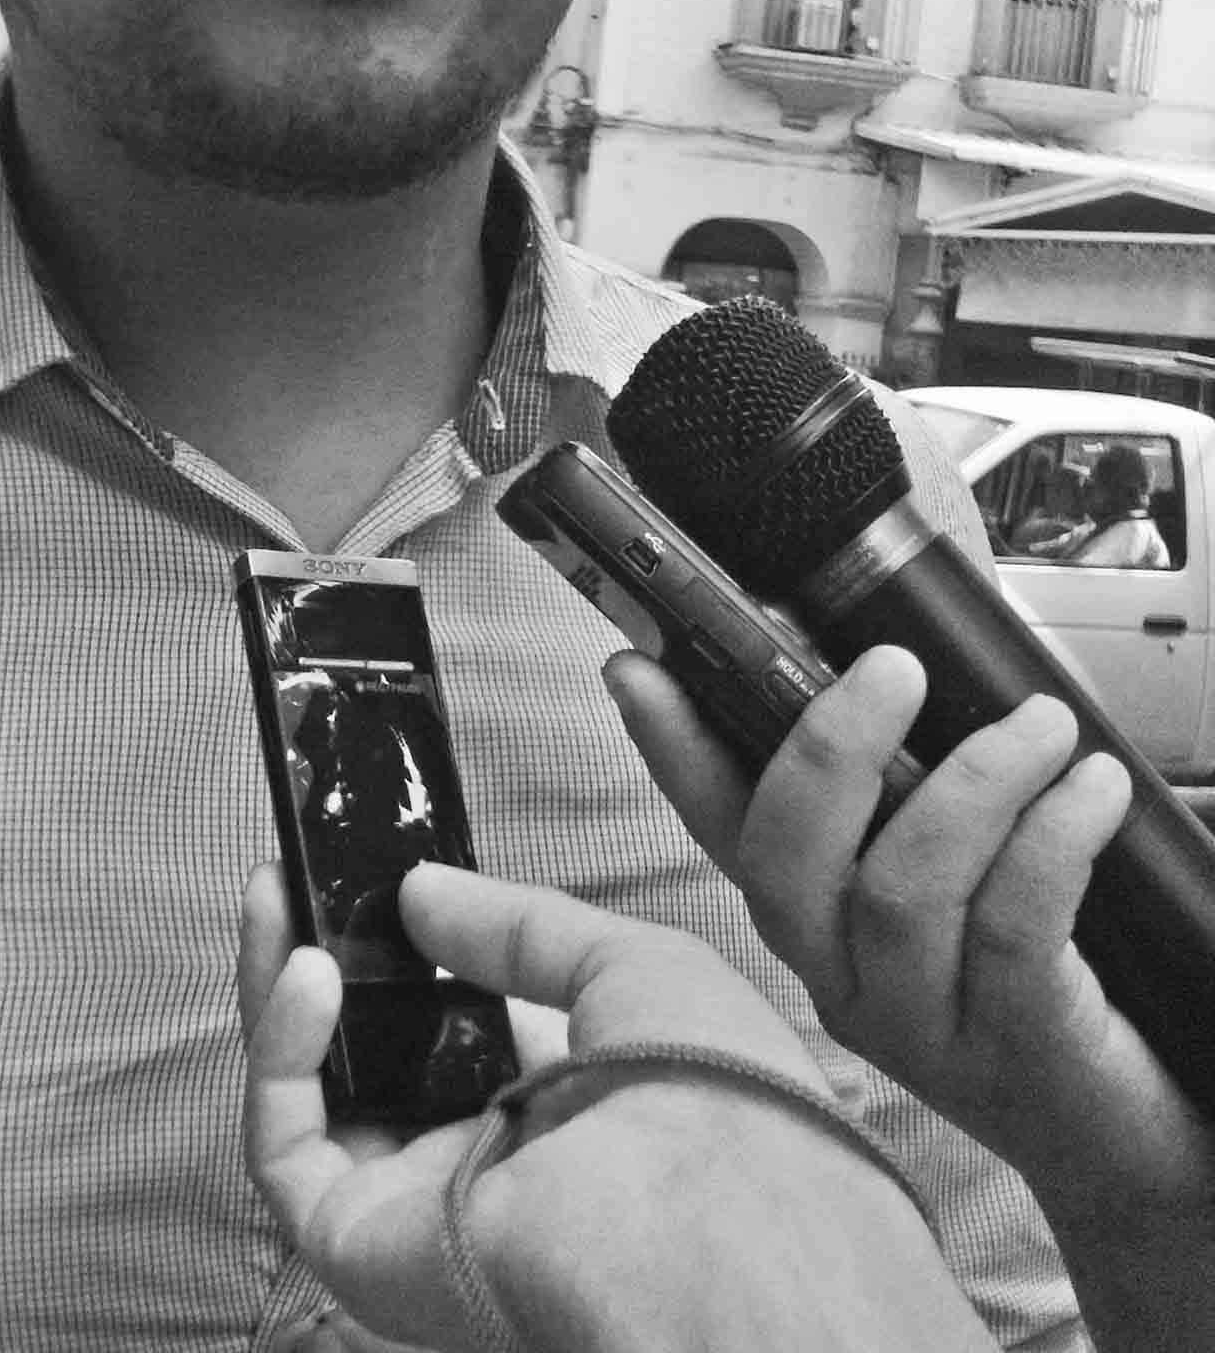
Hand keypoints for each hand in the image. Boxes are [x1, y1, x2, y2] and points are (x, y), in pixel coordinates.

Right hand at [240, 861, 990, 1352]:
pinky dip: (280, 1052)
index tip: (369, 877)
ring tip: (275, 896)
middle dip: (322, 960)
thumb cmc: (714, 1100)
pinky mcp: (359, 1243)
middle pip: (364, 1062)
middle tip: (293, 876)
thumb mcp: (630, 968)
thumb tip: (417, 891)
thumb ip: (515, 926)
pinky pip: (285, 1147)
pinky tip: (306, 970)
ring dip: (279, 991)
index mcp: (556, 1117)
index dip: (404, 954)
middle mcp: (479, 1168)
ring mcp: (413, 1209)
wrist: (714, 1220)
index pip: (454, 1035)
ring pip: (310, 1100)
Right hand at [603, 643, 1213, 1197]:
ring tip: (1044, 724)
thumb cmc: (1038, 965)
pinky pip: (1010, 930)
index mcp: (811, 913)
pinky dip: (1052, 842)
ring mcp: (913, 1022)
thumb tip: (907, 635)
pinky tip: (1094, 791)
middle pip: (785, 861)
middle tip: (894, 667)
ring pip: (899, 891)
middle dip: (829, 748)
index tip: (636, 669)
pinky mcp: (1010, 1054)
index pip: (718, 821)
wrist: (1123, 1126)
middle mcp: (836, 972)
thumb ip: (919, 763)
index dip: (670, 745)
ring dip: (976, 783)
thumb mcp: (962, 865)